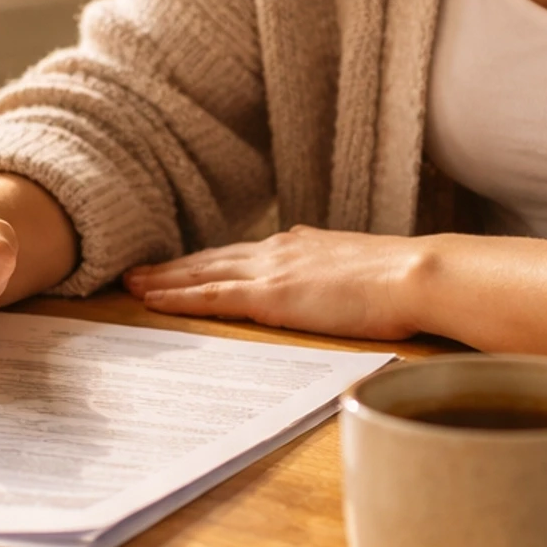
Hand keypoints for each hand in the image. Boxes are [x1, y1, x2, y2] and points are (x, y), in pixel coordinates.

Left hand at [123, 226, 425, 341]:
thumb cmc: (403, 281)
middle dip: (173, 266)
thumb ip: (336, 275)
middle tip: (137, 271)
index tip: (180, 265)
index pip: (241, 254)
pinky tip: (151, 300)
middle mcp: (278, 249)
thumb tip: (330, 285)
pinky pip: (210, 296)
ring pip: (201, 273)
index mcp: (300, 245)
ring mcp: (271, 270)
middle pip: (211, 258)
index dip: (207, 260)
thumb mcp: (362, 272)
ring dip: (164, 279)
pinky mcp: (269, 295)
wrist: (415, 275)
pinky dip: (177, 297)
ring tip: (132, 284)